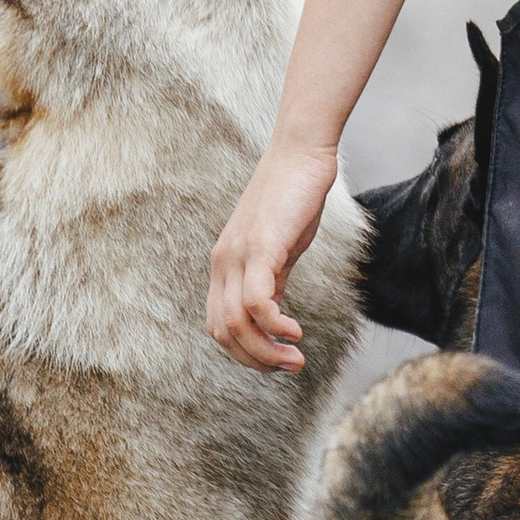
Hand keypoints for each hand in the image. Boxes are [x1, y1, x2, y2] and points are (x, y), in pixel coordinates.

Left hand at [207, 138, 337, 370]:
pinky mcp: (261, 246)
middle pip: (223, 331)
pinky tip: (296, 332)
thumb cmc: (295, 196)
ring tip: (296, 359)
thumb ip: (272, 278)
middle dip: (257, 360)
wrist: (301, 152)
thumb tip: (271, 313)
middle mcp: (223, 262)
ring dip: (267, 351)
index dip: (245, 352)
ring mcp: (239, 255)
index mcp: (224, 264)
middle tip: (292, 367)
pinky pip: (256, 301)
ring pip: (237, 323)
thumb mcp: (279, 247)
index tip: (278, 360)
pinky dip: (274, 325)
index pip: (218, 325)